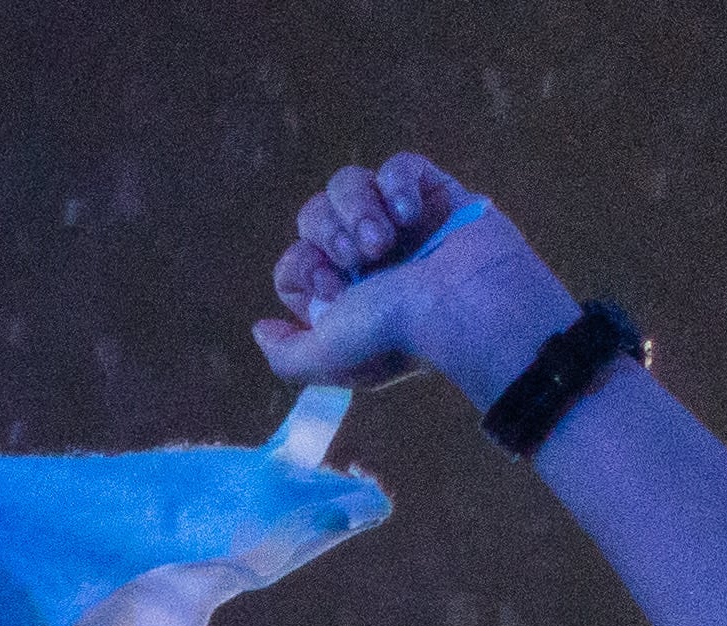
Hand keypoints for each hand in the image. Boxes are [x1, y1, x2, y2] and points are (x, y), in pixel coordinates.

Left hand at [250, 153, 576, 407]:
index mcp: (342, 295)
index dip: (304, 267)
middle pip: (313, 215)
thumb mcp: (328, 360)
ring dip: (359, 210)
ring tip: (387, 241)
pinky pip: (399, 165)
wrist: (465, 305)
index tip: (334, 288)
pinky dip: (398, 184)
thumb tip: (260, 328)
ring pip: (348, 183)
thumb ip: (286, 354)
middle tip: (364, 260)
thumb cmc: (398, 334)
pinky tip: (412, 215)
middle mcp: (366, 258)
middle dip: (330, 234)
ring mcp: (400, 223)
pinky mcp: (435, 193)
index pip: (294, 262)